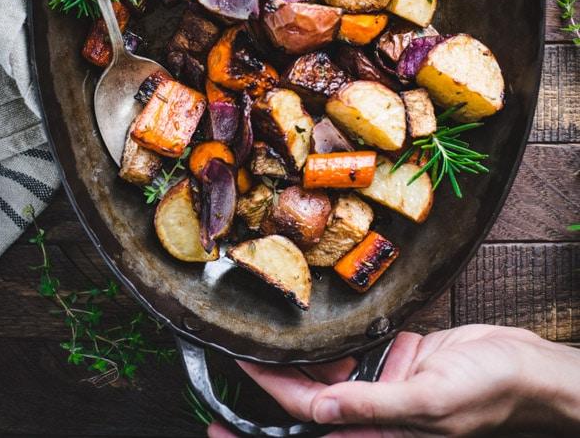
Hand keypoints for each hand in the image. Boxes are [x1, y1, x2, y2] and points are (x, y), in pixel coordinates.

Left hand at [207, 325, 579, 436]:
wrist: (522, 367)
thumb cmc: (488, 392)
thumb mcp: (431, 403)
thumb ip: (375, 407)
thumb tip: (322, 409)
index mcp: (375, 430)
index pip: (305, 417)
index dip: (264, 405)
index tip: (227, 397)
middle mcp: (369, 408)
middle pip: (304, 398)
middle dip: (266, 383)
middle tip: (227, 359)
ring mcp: (380, 381)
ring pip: (323, 371)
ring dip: (293, 357)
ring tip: (255, 334)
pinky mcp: (393, 355)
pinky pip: (350, 348)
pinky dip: (326, 339)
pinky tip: (305, 323)